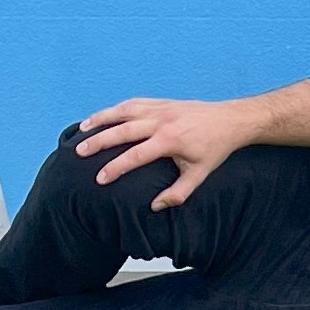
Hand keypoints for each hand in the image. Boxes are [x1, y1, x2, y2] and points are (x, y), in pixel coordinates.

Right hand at [75, 95, 260, 205]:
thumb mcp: (199, 175)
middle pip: (123, 130)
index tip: (99, 179)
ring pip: (124, 111)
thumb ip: (177, 194)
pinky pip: (134, 103)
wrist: (231, 120)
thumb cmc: (215, 149)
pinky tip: (103, 117)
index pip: (136, 155)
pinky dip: (116, 109)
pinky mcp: (162, 102)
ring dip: (101, 119)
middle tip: (79, 152)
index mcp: (170, 140)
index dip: (116, 168)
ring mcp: (161, 108)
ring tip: (82, 129)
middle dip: (99, 141)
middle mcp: (162, 121)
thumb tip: (154, 207)